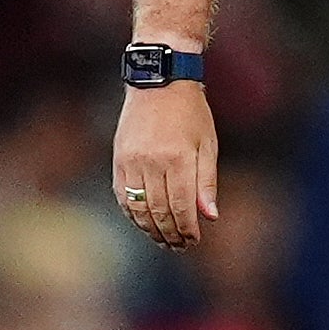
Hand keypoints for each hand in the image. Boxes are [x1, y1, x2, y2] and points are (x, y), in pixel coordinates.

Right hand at [112, 79, 218, 248]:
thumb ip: (207, 182)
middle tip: (179, 247)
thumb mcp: (207, 144)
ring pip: (138, 207)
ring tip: (163, 241)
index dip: (187, 228)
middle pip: (159, 211)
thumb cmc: (190, 113)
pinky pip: (122, 195)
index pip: (181, 206)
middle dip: (170, 234)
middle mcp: (151, 162)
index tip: (194, 240)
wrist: (159, 83)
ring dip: (150, 229)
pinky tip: (143, 223)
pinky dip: (132, 213)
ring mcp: (131, 161)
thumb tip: (209, 216)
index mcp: (177, 158)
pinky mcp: (118, 159)